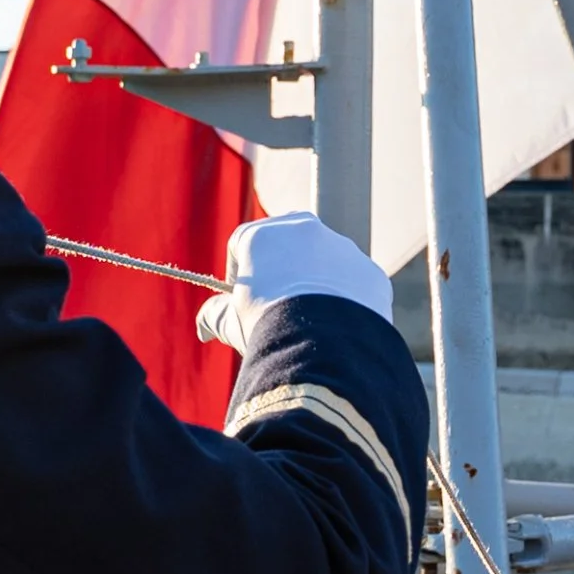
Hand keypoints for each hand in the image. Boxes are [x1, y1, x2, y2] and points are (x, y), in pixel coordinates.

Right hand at [195, 211, 395, 352]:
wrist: (323, 343)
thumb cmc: (267, 325)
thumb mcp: (231, 322)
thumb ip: (213, 317)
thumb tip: (204, 328)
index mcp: (262, 233)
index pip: (241, 245)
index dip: (239, 274)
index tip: (240, 301)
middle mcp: (305, 229)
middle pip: (286, 247)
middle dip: (280, 272)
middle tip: (276, 307)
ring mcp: (342, 248)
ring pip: (324, 264)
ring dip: (315, 285)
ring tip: (310, 324)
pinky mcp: (369, 272)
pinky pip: (353, 285)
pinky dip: (345, 302)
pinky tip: (338, 330)